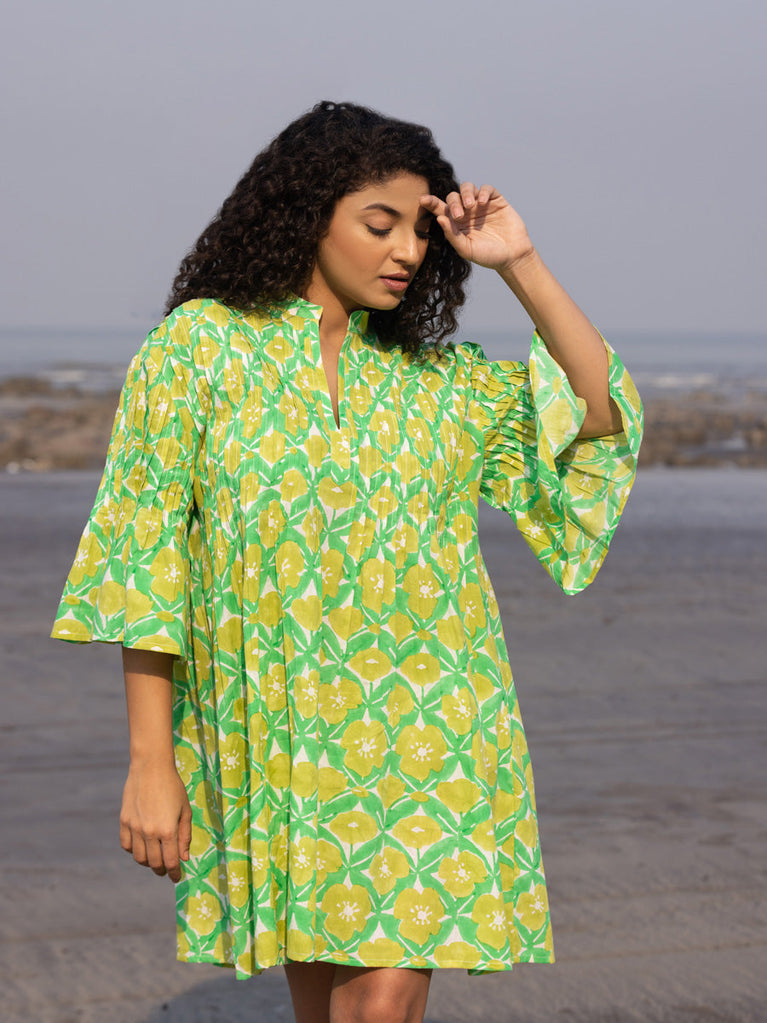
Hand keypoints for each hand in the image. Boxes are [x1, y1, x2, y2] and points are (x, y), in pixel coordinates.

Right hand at [119, 759, 191, 882]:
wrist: (151, 768)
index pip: (171, 861)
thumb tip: (184, 858)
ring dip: (148, 863)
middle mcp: (150, 832)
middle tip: (166, 869)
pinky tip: (142, 846)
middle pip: (154, 863)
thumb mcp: (185, 810)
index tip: (176, 878)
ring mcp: (134, 827)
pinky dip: (134, 851)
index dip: (174, 873)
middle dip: (162, 870)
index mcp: (168, 830)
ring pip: (139, 858)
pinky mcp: (124, 821)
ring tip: (155, 859)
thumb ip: (185, 835)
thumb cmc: (173, 787)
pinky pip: (126, 845)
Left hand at [420, 182, 534, 271]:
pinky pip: (486, 188)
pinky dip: (483, 192)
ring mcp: (481, 205)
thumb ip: (452, 235)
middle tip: (459, 216)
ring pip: (467, 187)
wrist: (512, 256)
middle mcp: (467, 212)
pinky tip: (482, 203)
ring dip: (466, 194)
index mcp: (456, 223)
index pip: (440, 209)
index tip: (423, 200)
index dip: (431, 203)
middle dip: (453, 203)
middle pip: (453, 196)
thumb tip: (439, 218)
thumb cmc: (487, 256)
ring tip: (471, 206)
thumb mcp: (466, 249)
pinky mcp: (496, 201)